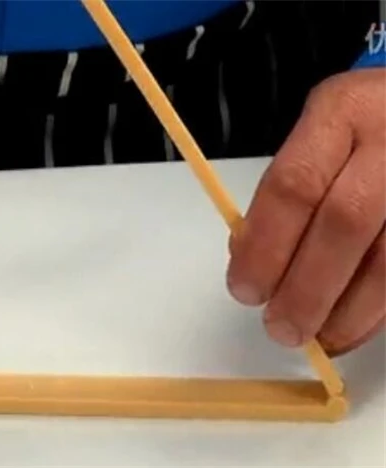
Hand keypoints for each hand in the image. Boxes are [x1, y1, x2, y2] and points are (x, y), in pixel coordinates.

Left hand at [227, 68, 384, 356]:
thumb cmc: (360, 128)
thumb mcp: (318, 135)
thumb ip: (287, 192)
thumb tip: (249, 263)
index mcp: (342, 112)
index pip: (293, 186)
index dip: (265, 246)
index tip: (244, 291)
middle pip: (345, 223)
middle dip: (306, 288)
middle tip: (279, 329)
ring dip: (348, 311)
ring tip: (317, 339)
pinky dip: (378, 310)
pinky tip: (352, 327)